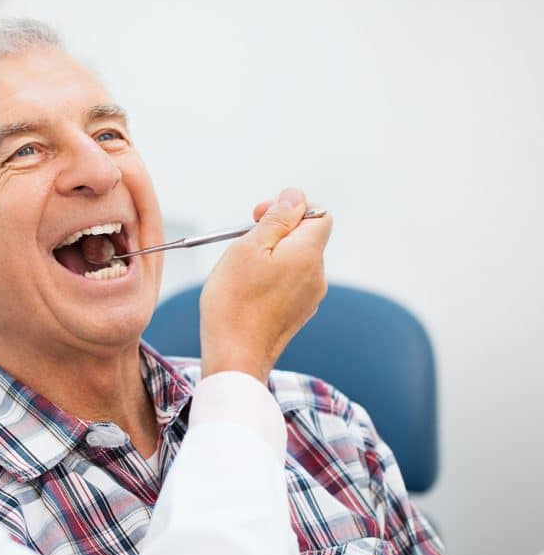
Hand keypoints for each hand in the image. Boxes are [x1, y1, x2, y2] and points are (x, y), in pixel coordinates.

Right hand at [199, 188, 331, 382]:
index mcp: (308, 253)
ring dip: (271, 256)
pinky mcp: (297, 315)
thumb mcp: (248, 247)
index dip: (291, 208)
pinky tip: (247, 291)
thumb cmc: (234, 302)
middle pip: (305, 238)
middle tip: (244, 240)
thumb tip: (294, 197)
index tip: (258, 216)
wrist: (234, 357)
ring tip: (241, 270)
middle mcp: (316, 275)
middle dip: (276, 232)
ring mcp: (309, 298)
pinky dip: (271, 279)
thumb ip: (275, 219)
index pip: (318, 214)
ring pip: (295, 262)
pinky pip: (289, 284)